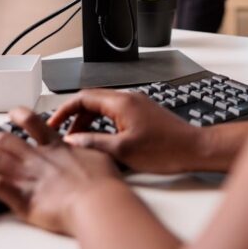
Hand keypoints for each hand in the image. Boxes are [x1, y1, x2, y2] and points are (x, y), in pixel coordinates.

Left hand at [0, 108, 122, 234]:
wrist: (98, 203)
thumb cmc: (103, 184)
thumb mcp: (100, 156)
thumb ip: (87, 148)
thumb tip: (85, 145)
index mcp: (57, 147)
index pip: (33, 122)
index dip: (20, 115)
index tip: (13, 113)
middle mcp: (38, 159)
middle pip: (6, 141)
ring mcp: (29, 177)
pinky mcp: (23, 199)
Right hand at [47, 88, 203, 173]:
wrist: (194, 149)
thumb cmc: (166, 149)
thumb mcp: (123, 151)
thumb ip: (94, 144)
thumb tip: (72, 142)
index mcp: (122, 103)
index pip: (83, 97)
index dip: (63, 110)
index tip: (52, 124)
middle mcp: (129, 98)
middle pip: (91, 100)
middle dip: (74, 117)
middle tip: (63, 136)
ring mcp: (137, 104)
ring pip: (103, 107)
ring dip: (88, 121)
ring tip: (80, 141)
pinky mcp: (143, 113)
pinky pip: (115, 113)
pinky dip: (102, 123)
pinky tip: (100, 140)